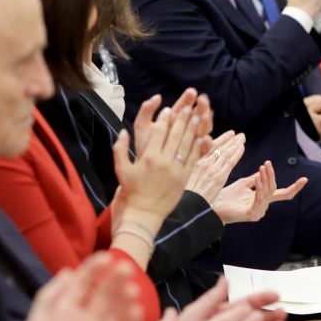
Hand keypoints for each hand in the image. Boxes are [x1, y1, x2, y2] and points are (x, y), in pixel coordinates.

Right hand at [113, 90, 208, 227]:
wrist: (145, 212)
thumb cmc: (132, 190)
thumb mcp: (121, 169)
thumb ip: (120, 148)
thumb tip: (122, 131)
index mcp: (148, 157)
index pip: (159, 132)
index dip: (164, 119)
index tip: (168, 109)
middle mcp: (164, 161)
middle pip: (175, 135)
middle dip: (182, 119)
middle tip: (187, 107)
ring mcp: (176, 170)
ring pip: (186, 145)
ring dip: (192, 130)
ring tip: (197, 117)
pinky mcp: (184, 178)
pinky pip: (192, 159)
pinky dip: (197, 148)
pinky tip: (201, 138)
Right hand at [185, 130, 244, 203]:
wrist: (190, 204)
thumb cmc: (190, 194)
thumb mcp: (190, 177)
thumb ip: (199, 168)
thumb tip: (204, 164)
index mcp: (196, 163)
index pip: (211, 148)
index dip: (221, 140)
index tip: (229, 134)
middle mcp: (204, 163)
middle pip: (219, 148)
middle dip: (230, 140)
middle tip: (239, 134)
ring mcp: (212, 169)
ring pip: (225, 153)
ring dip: (235, 144)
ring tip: (242, 138)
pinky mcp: (219, 176)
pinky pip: (230, 162)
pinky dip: (236, 154)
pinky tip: (242, 148)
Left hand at [210, 159, 305, 225]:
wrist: (212, 205)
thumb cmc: (226, 196)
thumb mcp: (243, 184)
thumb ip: (256, 179)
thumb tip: (263, 171)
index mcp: (263, 199)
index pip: (283, 194)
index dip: (294, 187)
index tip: (305, 179)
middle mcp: (263, 206)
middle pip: (274, 189)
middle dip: (271, 175)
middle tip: (266, 164)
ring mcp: (258, 212)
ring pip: (268, 193)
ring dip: (266, 180)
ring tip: (262, 168)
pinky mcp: (251, 215)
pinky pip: (259, 200)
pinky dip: (260, 189)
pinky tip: (258, 179)